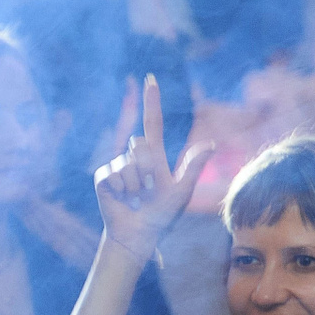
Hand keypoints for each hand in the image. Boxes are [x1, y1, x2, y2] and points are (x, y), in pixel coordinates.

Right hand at [93, 76, 210, 260]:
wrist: (139, 235)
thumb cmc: (162, 216)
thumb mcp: (182, 192)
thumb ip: (193, 167)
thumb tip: (210, 143)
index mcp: (154, 157)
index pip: (153, 123)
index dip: (152, 101)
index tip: (151, 79)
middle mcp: (134, 157)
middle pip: (140, 144)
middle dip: (148, 170)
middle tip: (150, 191)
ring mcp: (117, 166)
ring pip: (130, 162)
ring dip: (138, 185)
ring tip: (137, 198)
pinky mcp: (103, 176)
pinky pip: (117, 174)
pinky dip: (124, 190)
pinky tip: (123, 199)